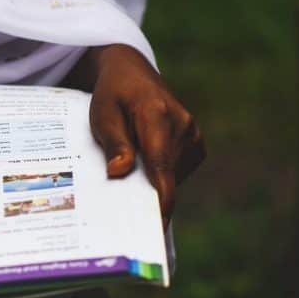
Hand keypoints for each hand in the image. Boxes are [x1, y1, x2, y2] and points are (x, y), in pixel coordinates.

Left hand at [86, 45, 204, 224]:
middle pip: (166, 175)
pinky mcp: (196, 144)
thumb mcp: (102, 115)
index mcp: (158, 114)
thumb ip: (114, 143)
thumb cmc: (113, 95)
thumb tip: (119, 172)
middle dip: (145, 193)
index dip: (161, 198)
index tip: (157, 223)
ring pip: (172, 175)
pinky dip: (160, 174)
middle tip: (120, 208)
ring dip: (151, 180)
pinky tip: (142, 162)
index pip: (161, 165)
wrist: (131, 74)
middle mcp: (183, 125)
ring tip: (127, 165)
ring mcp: (193, 134)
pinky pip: (177, 171)